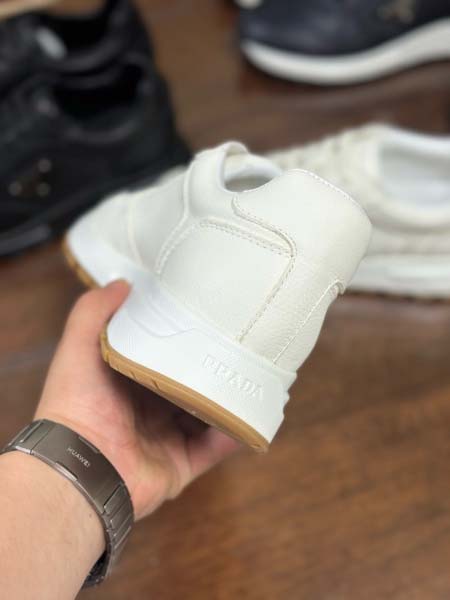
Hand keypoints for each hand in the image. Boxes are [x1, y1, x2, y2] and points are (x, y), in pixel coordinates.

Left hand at [36, 281, 239, 519]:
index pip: (160, 356)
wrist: (80, 465)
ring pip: (206, 415)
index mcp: (127, 383)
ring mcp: (167, 439)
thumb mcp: (78, 346)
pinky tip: (253, 413)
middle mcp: (148, 411)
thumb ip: (94, 311)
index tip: (203, 317)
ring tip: (253, 374)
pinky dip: (235, 432)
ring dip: (227, 399)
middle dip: (209, 368)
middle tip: (238, 343)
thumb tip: (125, 283)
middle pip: (187, 385)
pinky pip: (216, 447)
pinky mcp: (182, 464)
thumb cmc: (77, 402)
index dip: (180, 339)